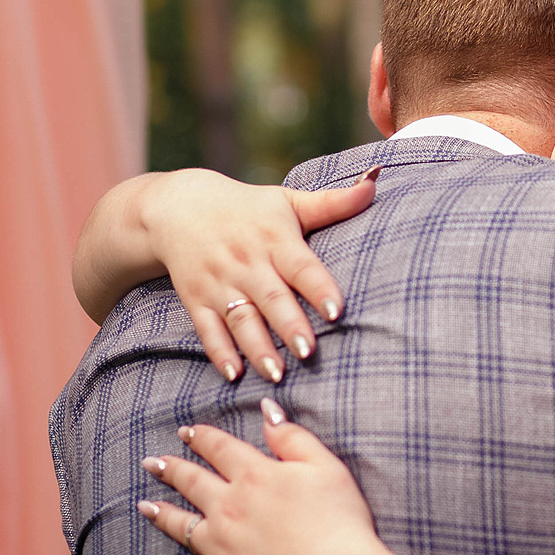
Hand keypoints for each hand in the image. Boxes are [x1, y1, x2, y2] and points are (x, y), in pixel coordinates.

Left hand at [139, 399, 396, 554]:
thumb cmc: (339, 522)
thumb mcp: (325, 467)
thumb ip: (293, 438)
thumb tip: (267, 410)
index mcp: (254, 476)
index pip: (220, 449)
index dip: (202, 437)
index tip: (187, 431)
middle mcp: (228, 508)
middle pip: (193, 482)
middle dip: (172, 470)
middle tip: (153, 463)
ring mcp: (221, 547)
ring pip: (182, 526)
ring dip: (162, 514)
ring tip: (145, 506)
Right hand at [144, 168, 376, 383]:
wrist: (179, 207)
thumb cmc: (248, 209)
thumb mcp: (287, 200)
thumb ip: (332, 202)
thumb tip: (376, 180)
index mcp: (274, 239)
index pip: (300, 265)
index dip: (318, 287)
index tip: (336, 310)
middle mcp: (246, 263)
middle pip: (271, 298)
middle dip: (289, 325)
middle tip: (309, 351)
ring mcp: (220, 284)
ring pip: (240, 319)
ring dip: (257, 348)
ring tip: (277, 373)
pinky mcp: (197, 300)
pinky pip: (207, 330)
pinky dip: (219, 352)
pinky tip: (234, 374)